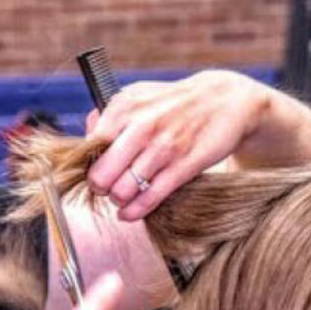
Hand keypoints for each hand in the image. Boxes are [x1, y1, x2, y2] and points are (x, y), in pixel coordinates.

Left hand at [85, 71, 274, 219]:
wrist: (224, 101)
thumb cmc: (174, 103)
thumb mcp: (139, 96)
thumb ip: (108, 115)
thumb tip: (86, 137)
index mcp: (124, 106)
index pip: (90, 148)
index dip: (89, 163)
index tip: (96, 169)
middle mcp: (141, 126)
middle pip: (101, 174)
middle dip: (100, 187)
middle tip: (106, 188)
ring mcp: (163, 148)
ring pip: (123, 190)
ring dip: (118, 200)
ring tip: (122, 197)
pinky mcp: (184, 166)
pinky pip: (150, 198)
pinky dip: (134, 211)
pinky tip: (128, 214)